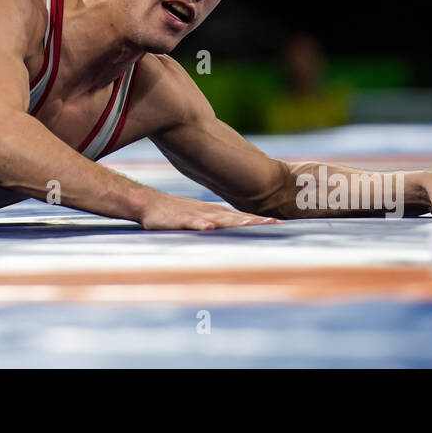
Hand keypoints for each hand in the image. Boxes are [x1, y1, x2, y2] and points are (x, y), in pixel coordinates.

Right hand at [137, 192, 279, 230]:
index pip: (244, 216)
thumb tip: (241, 229)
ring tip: (249, 224)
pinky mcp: (179, 220)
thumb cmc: (178, 212)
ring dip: (234, 222)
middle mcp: (210, 213)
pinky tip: (208, 228)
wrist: (149, 203)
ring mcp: (195, 215)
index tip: (282, 223)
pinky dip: (201, 225)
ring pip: (218, 219)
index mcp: (217, 213)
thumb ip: (220, 223)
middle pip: (237, 218)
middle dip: (256, 221)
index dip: (262, 220)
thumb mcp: (203, 217)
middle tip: (276, 223)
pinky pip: (192, 223)